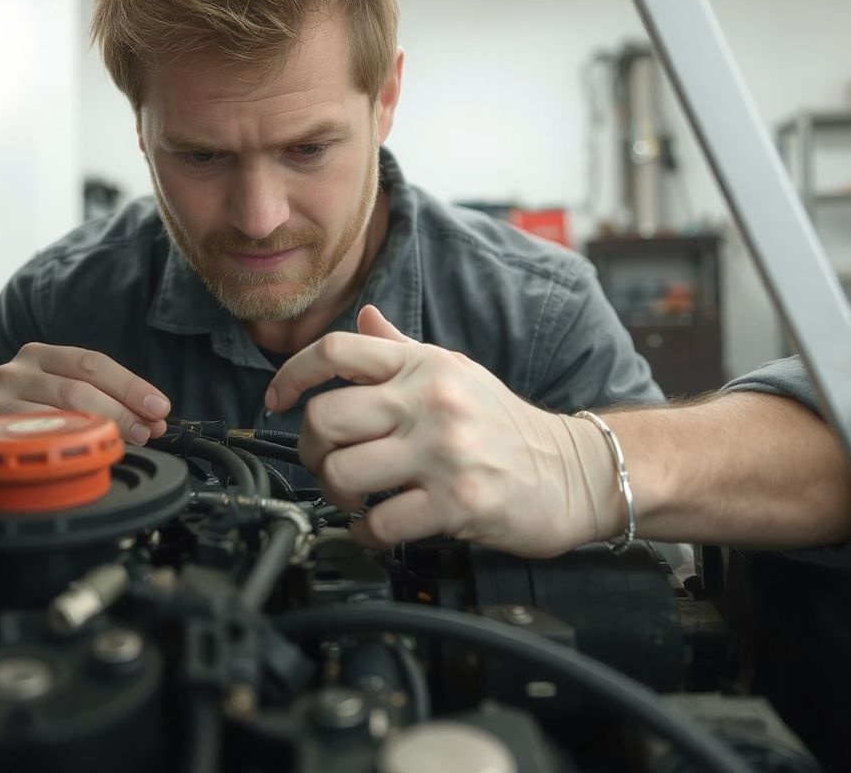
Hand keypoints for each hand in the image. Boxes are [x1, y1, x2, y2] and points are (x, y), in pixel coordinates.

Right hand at [0, 343, 170, 444]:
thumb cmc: (21, 410)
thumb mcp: (55, 391)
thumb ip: (99, 398)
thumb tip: (150, 419)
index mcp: (40, 355)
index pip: (94, 363)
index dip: (131, 386)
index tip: (159, 407)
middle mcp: (17, 370)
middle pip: (80, 388)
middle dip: (123, 412)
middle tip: (149, 431)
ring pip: (60, 412)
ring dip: (100, 430)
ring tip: (125, 443)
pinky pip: (35, 437)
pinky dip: (64, 445)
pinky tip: (82, 453)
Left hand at [264, 305, 622, 557]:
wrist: (574, 471)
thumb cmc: (507, 424)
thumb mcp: (456, 372)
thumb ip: (402, 349)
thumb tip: (365, 318)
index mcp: (424, 365)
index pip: (336, 351)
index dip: (290, 374)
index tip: (276, 399)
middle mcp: (431, 401)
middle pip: (325, 417)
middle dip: (310, 448)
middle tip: (325, 462)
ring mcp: (444, 452)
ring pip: (342, 472)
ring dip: (335, 494)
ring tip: (353, 497)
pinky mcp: (457, 502)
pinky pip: (380, 522)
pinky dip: (366, 532)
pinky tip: (378, 527)